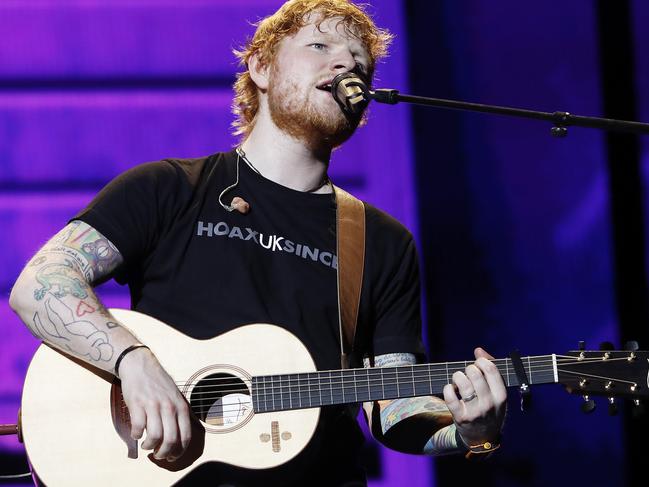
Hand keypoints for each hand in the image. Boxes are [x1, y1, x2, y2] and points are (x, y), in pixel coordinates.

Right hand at [118, 347, 191, 461]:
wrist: (140, 366)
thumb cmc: (158, 382)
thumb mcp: (175, 396)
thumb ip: (178, 414)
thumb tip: (178, 438)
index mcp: (181, 406)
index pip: (185, 436)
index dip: (179, 451)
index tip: (172, 457)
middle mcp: (169, 407)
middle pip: (170, 440)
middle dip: (164, 453)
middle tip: (158, 455)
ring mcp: (153, 405)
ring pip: (155, 437)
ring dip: (149, 446)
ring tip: (146, 444)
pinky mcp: (138, 405)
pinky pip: (138, 428)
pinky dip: (137, 435)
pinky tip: (136, 433)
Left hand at [442, 348, 506, 446]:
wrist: (483, 438)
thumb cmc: (490, 409)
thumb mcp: (497, 393)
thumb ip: (491, 370)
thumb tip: (478, 350)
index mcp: (501, 396)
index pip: (492, 370)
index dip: (482, 361)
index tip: (478, 364)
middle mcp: (489, 404)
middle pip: (475, 374)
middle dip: (468, 368)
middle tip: (468, 373)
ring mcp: (475, 412)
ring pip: (462, 383)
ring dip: (457, 377)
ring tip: (459, 380)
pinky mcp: (460, 417)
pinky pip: (450, 396)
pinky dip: (448, 388)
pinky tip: (451, 389)